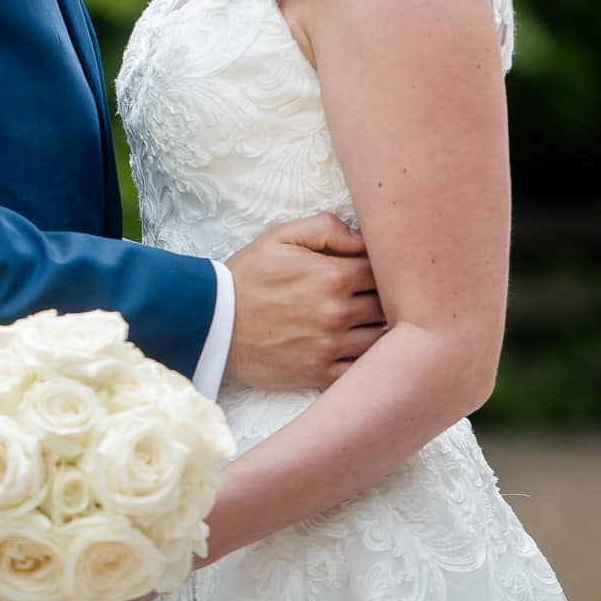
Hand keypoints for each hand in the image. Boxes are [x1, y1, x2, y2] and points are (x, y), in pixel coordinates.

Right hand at [223, 212, 386, 390]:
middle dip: (385, 298)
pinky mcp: (321, 372)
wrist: (213, 321)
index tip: (372, 271)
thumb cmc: (249, 276)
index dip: (382, 269)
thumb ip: (326, 228)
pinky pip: (362, 369)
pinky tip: (355, 348)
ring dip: (379, 329)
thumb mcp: (280, 237)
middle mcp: (337, 312)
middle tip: (372, 295)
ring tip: (366, 321)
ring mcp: (330, 345)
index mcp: (332, 275)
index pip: (382, 271)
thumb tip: (363, 239)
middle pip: (387, 305)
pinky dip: (367, 361)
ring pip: (381, 339)